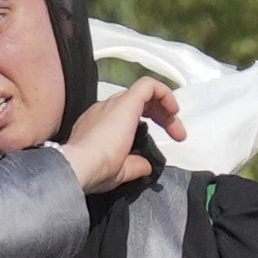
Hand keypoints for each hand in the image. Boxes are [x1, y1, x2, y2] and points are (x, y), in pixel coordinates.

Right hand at [59, 76, 180, 198]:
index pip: (126, 117)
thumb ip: (134, 166)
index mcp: (99, 126)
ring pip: (143, 93)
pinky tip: (173, 110)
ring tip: (177, 126)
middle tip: (176, 135)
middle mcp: (104, 111)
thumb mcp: (119, 171)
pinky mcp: (126, 102)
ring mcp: (114, 105)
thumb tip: (146, 166)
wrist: (80, 165)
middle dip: (160, 116)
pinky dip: (164, 93)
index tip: (161, 143)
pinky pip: (148, 85)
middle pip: (137, 104)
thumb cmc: (93, 171)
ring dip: (164, 108)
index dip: (147, 126)